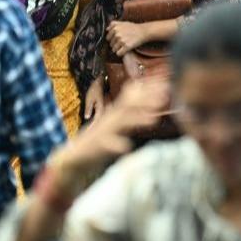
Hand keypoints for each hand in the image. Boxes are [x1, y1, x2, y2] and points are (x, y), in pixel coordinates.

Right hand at [51, 77, 169, 186]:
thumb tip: (154, 113)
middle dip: (147, 100)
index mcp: (116, 114)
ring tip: (152, 120)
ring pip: (121, 123)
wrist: (75, 156)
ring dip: (137, 120)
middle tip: (164, 96)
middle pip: (130, 106)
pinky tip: (126, 146)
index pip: (133, 99)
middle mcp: (111, 119)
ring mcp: (104, 131)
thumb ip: (133, 119)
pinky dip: (117, 144)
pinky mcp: (98, 145)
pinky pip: (108, 144)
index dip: (148, 91)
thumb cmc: (100, 141)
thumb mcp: (117, 127)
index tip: (165, 85)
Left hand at [105, 21, 148, 56]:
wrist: (143, 31)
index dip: (112, 39)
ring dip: (118, 49)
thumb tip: (106, 29)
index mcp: (115, 27)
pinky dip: (121, 53)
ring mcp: (121, 40)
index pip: (107, 38)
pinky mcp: (126, 46)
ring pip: (114, 49)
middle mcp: (117, 33)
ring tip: (124, 46)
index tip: (117, 39)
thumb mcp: (122, 22)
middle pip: (110, 44)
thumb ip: (113, 24)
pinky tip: (125, 50)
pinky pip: (118, 53)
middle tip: (122, 42)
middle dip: (115, 44)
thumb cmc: (133, 27)